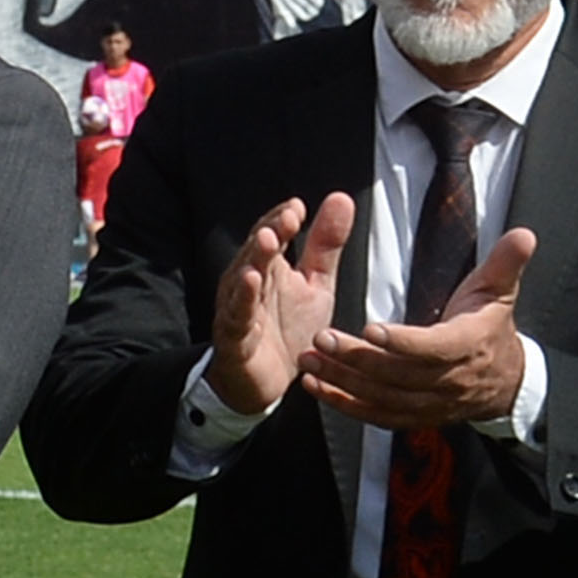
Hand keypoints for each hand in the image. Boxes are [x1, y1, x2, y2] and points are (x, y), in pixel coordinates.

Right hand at [205, 190, 351, 417]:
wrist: (266, 380)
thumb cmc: (288, 327)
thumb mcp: (315, 284)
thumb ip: (325, 244)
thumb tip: (342, 197)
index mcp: (268, 265)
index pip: (271, 233)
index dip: (282, 219)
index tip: (299, 207)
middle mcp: (248, 280)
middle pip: (257, 250)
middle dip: (270, 232)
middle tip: (287, 218)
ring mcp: (239, 307)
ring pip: (243, 278)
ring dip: (254, 259)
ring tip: (266, 241)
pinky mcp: (235, 335)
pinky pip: (237, 315)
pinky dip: (243, 299)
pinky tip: (251, 283)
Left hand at [307, 224, 536, 430]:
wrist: (505, 382)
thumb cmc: (491, 327)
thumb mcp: (500, 291)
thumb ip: (506, 263)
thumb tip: (525, 234)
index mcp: (467, 345)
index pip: (434, 348)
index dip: (403, 342)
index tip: (370, 328)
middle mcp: (448, 380)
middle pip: (399, 375)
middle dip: (358, 358)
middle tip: (321, 338)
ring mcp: (431, 403)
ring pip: (384, 398)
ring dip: (343, 382)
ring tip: (308, 361)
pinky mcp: (415, 415)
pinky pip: (378, 415)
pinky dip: (346, 405)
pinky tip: (316, 388)